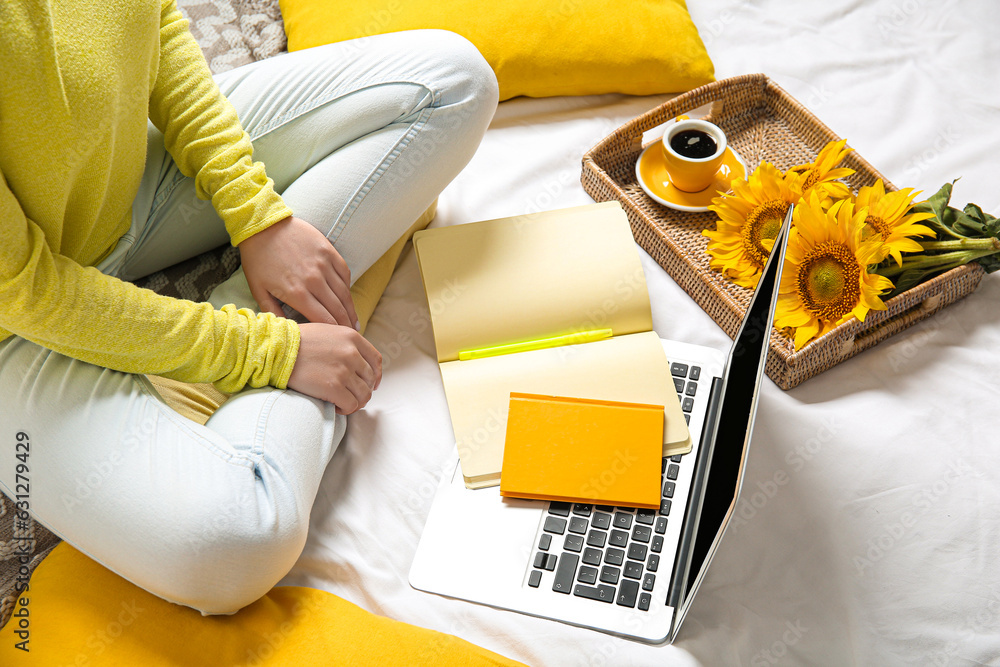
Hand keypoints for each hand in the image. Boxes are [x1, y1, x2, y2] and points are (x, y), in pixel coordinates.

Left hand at [239, 216, 358, 328]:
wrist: (262, 225)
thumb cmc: (258, 259)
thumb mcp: (259, 290)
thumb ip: (273, 313)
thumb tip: (286, 331)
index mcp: (297, 293)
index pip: (323, 320)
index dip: (333, 333)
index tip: (337, 340)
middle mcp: (314, 280)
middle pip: (338, 309)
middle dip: (346, 325)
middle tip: (352, 336)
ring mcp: (324, 264)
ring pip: (344, 293)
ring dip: (351, 309)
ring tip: (354, 321)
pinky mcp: (329, 251)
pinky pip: (344, 273)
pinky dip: (347, 287)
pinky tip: (348, 297)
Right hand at [287, 323, 381, 413]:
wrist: (277, 350)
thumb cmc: (297, 341)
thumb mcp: (327, 331)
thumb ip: (345, 343)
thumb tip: (356, 361)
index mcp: (352, 337)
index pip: (376, 360)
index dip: (375, 375)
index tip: (371, 384)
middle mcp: (352, 353)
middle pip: (370, 380)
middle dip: (362, 390)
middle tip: (350, 395)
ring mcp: (344, 371)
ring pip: (364, 395)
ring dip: (355, 402)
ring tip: (342, 402)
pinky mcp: (334, 388)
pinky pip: (351, 405)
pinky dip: (346, 409)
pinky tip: (335, 407)